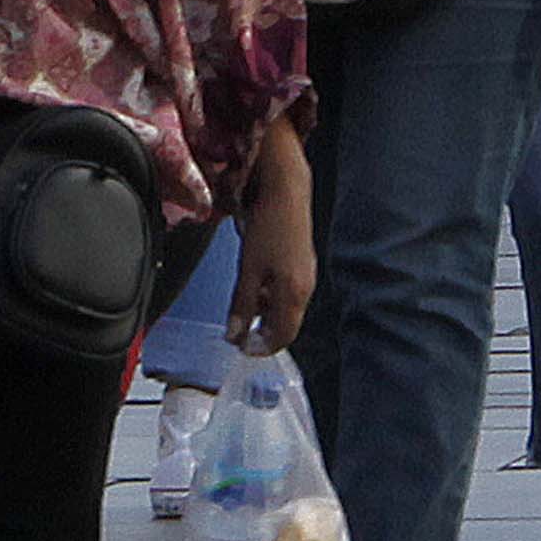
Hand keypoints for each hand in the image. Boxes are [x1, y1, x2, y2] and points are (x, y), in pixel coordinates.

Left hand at [233, 131, 317, 353]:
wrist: (287, 191)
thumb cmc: (269, 226)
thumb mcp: (248, 269)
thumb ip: (241, 305)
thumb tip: (234, 334)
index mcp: (294, 293)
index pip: (282, 336)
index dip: (261, 347)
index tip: (241, 348)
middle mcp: (305, 288)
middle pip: (286, 324)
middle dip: (262, 331)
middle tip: (239, 331)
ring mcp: (306, 275)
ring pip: (286, 308)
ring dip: (265, 313)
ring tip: (243, 304)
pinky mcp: (302, 263)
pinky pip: (288, 291)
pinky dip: (270, 296)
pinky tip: (256, 283)